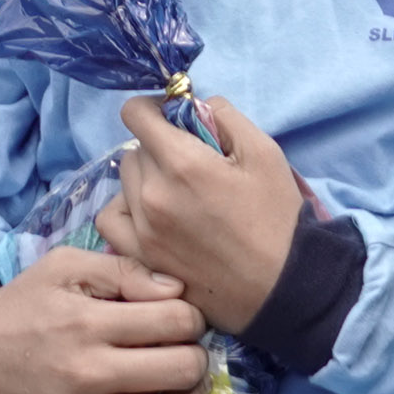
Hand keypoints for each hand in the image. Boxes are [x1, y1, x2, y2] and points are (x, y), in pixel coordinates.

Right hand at [0, 247, 214, 393]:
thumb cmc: (20, 306)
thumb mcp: (63, 268)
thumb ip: (122, 270)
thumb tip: (176, 291)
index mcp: (88, 321)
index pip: (177, 320)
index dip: (190, 316)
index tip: (179, 319)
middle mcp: (86, 373)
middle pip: (182, 371)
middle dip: (195, 357)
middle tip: (182, 353)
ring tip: (173, 390)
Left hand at [94, 94, 305, 336]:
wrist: (282, 288)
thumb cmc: (278, 218)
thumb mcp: (264, 152)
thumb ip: (223, 115)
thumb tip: (192, 106)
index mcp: (182, 163)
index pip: (135, 113)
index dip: (154, 109)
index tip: (173, 119)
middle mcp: (152, 194)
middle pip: (134, 149)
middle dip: (158, 148)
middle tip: (191, 164)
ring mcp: (142, 230)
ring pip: (123, 182)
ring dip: (144, 178)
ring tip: (176, 193)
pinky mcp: (141, 258)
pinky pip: (111, 220)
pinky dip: (126, 210)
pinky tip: (150, 215)